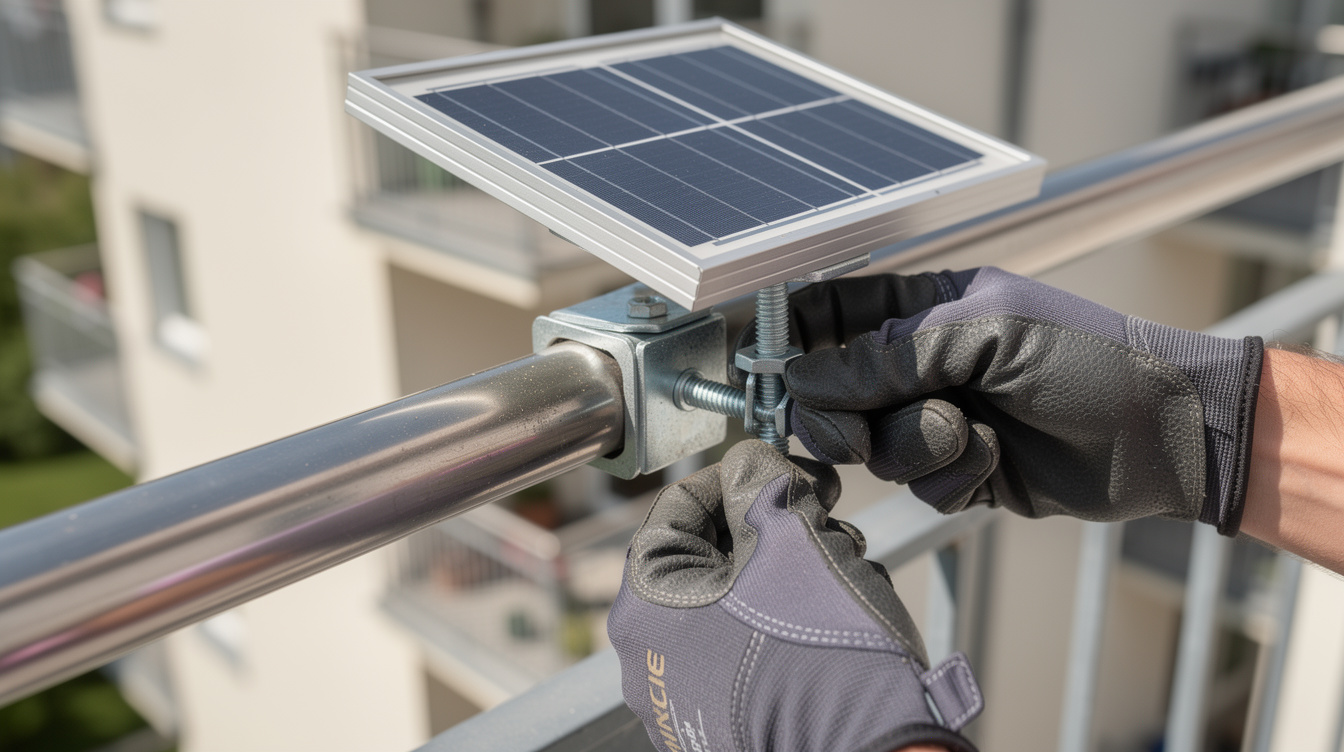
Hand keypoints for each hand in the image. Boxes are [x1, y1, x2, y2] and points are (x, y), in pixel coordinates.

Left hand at [607, 441, 981, 751]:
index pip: (678, 508)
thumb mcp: (792, 540)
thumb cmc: (825, 654)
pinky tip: (838, 620)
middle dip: (775, 530)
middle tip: (827, 521)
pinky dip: (792, 623)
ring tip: (845, 576)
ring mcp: (687, 700)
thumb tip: (750, 461)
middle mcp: (651, 661)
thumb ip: (760, 482)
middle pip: (712, 555)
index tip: (787, 469)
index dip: (738, 476)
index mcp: (646, 610)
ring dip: (793, 574)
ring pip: (739, 600)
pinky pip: (751, 648)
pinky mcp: (729, 723)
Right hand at [782, 267, 1263, 533]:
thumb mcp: (987, 335)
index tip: (759, 364)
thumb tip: (804, 377)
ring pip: (872, 446)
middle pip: (831, 392)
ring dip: (916, 446)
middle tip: (858, 432)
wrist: (1164, 434)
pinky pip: (918, 486)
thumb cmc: (1089, 358)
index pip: (829, 312)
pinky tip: (995, 459)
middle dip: (842, 416)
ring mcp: (936, 419)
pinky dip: (952, 478)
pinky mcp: (959, 473)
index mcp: (921, 309)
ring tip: (971, 433)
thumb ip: (891, 357)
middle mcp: (920, 365)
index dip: (788, 336)